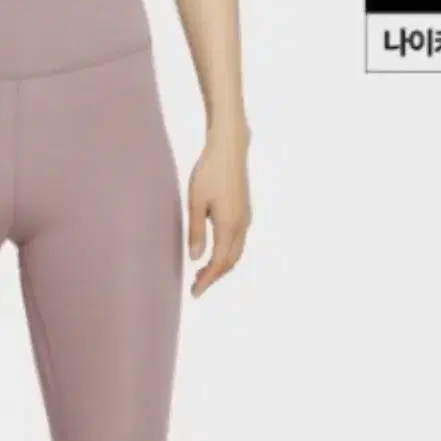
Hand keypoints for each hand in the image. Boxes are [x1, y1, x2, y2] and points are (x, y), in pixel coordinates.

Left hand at [186, 125, 251, 297]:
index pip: (218, 262)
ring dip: (220, 267)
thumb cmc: (209, 171)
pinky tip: (213, 253)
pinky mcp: (245, 212)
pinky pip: (238, 242)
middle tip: (196, 288)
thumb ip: (196, 231)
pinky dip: (226, 254)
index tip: (195, 293)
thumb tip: (195, 259)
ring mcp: (245, 218)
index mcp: (229, 225)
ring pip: (236, 253)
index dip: (207, 280)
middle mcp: (242, 225)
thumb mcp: (195, 202)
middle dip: (213, 277)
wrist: (230, 148)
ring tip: (201, 275)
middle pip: (230, 262)